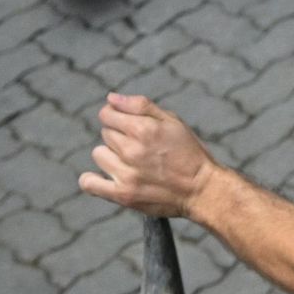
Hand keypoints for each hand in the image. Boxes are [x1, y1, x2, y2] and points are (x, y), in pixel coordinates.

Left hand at [80, 94, 218, 218]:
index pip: (107, 114)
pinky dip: (91, 180)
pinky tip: (103, 177)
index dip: (116, 117)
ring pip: (99, 154)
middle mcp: (132, 151)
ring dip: (111, 156)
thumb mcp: (173, 122)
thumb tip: (111, 98)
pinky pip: (90, 183)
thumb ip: (141, 106)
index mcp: (144, 129)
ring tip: (131, 164)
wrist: (203, 190)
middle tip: (141, 148)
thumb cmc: (190, 154)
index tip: (127, 125)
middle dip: (120, 137)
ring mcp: (126, 174)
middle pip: (106, 134)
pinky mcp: (123, 195)